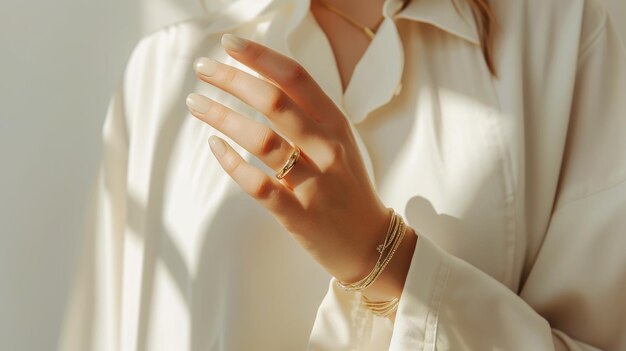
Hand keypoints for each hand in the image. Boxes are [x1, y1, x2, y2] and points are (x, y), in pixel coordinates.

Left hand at [186, 34, 414, 296]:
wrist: (370, 242)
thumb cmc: (347, 186)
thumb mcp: (338, 141)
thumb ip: (308, 114)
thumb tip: (263, 80)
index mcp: (336, 124)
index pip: (296, 78)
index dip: (260, 56)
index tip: (230, 43)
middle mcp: (326, 148)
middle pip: (274, 102)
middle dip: (233, 79)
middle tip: (202, 68)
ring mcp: (314, 182)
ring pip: (261, 140)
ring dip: (222, 117)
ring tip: (196, 103)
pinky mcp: (298, 215)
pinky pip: (258, 185)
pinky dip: (232, 163)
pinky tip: (213, 147)